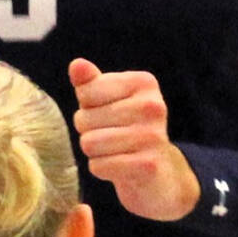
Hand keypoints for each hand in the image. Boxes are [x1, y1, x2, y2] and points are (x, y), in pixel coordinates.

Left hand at [69, 58, 199, 221]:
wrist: (160, 172)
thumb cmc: (127, 128)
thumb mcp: (109, 100)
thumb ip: (91, 82)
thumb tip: (76, 64)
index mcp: (144, 83)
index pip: (86, 92)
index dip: (86, 107)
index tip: (106, 113)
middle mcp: (153, 106)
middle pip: (84, 118)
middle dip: (88, 131)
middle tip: (109, 135)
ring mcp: (153, 136)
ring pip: (89, 143)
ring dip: (94, 152)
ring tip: (113, 150)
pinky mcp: (148, 165)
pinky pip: (99, 165)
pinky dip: (101, 168)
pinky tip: (118, 166)